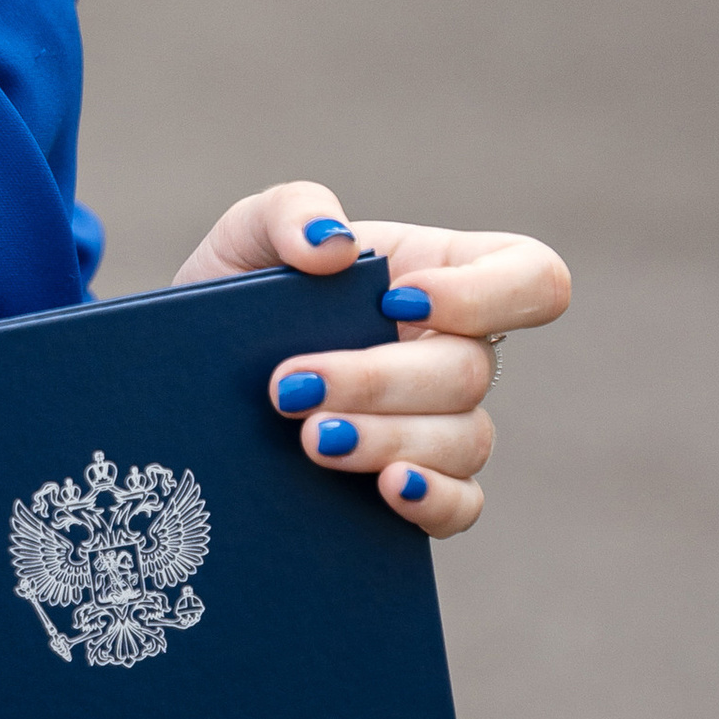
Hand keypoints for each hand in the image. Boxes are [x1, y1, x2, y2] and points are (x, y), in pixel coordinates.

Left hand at [175, 180, 569, 537]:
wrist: (188, 382)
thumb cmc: (232, 297)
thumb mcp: (246, 235)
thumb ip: (291, 211)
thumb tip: (335, 246)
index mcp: (439, 275)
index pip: (530, 277)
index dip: (486, 294)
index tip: (398, 300)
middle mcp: (451, 351)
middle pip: (471, 370)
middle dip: (378, 380)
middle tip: (291, 387)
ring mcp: (438, 424)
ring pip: (465, 439)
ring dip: (387, 439)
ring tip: (309, 439)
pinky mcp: (412, 487)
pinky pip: (462, 507)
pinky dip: (433, 500)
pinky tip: (387, 490)